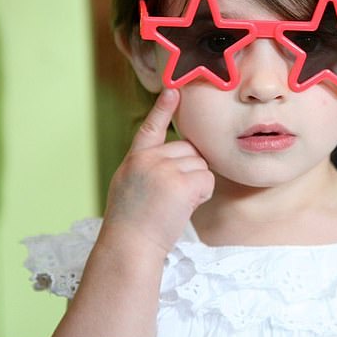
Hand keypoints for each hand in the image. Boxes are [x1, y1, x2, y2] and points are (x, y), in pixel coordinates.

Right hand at [100, 89, 213, 259]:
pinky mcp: (181, 184)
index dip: (163, 109)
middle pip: (190, 150)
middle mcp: (148, 159)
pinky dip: (203, 194)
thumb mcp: (131, 184)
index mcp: (135, 158)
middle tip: (170, 196)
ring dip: (197, 183)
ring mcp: (164, 170)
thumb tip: (181, 153)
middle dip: (190, 170)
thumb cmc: (132, 221)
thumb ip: (149, 165)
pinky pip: (207, 179)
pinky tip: (185, 206)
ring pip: (201, 164)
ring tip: (174, 203)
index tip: (174, 90)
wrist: (129, 246)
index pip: (150, 127)